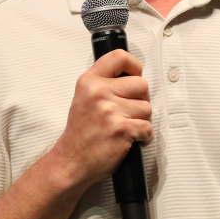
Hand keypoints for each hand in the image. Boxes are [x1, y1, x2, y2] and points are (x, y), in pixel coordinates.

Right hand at [47, 49, 151, 190]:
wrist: (71, 161)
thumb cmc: (81, 133)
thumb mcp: (84, 98)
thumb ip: (104, 84)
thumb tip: (132, 76)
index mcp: (89, 81)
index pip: (119, 57)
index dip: (134, 66)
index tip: (135, 76)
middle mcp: (99, 92)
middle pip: (142, 84)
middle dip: (141, 100)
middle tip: (130, 112)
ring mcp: (110, 111)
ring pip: (147, 108)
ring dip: (142, 121)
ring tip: (127, 128)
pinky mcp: (121, 129)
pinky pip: (148, 128)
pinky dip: (144, 137)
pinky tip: (132, 140)